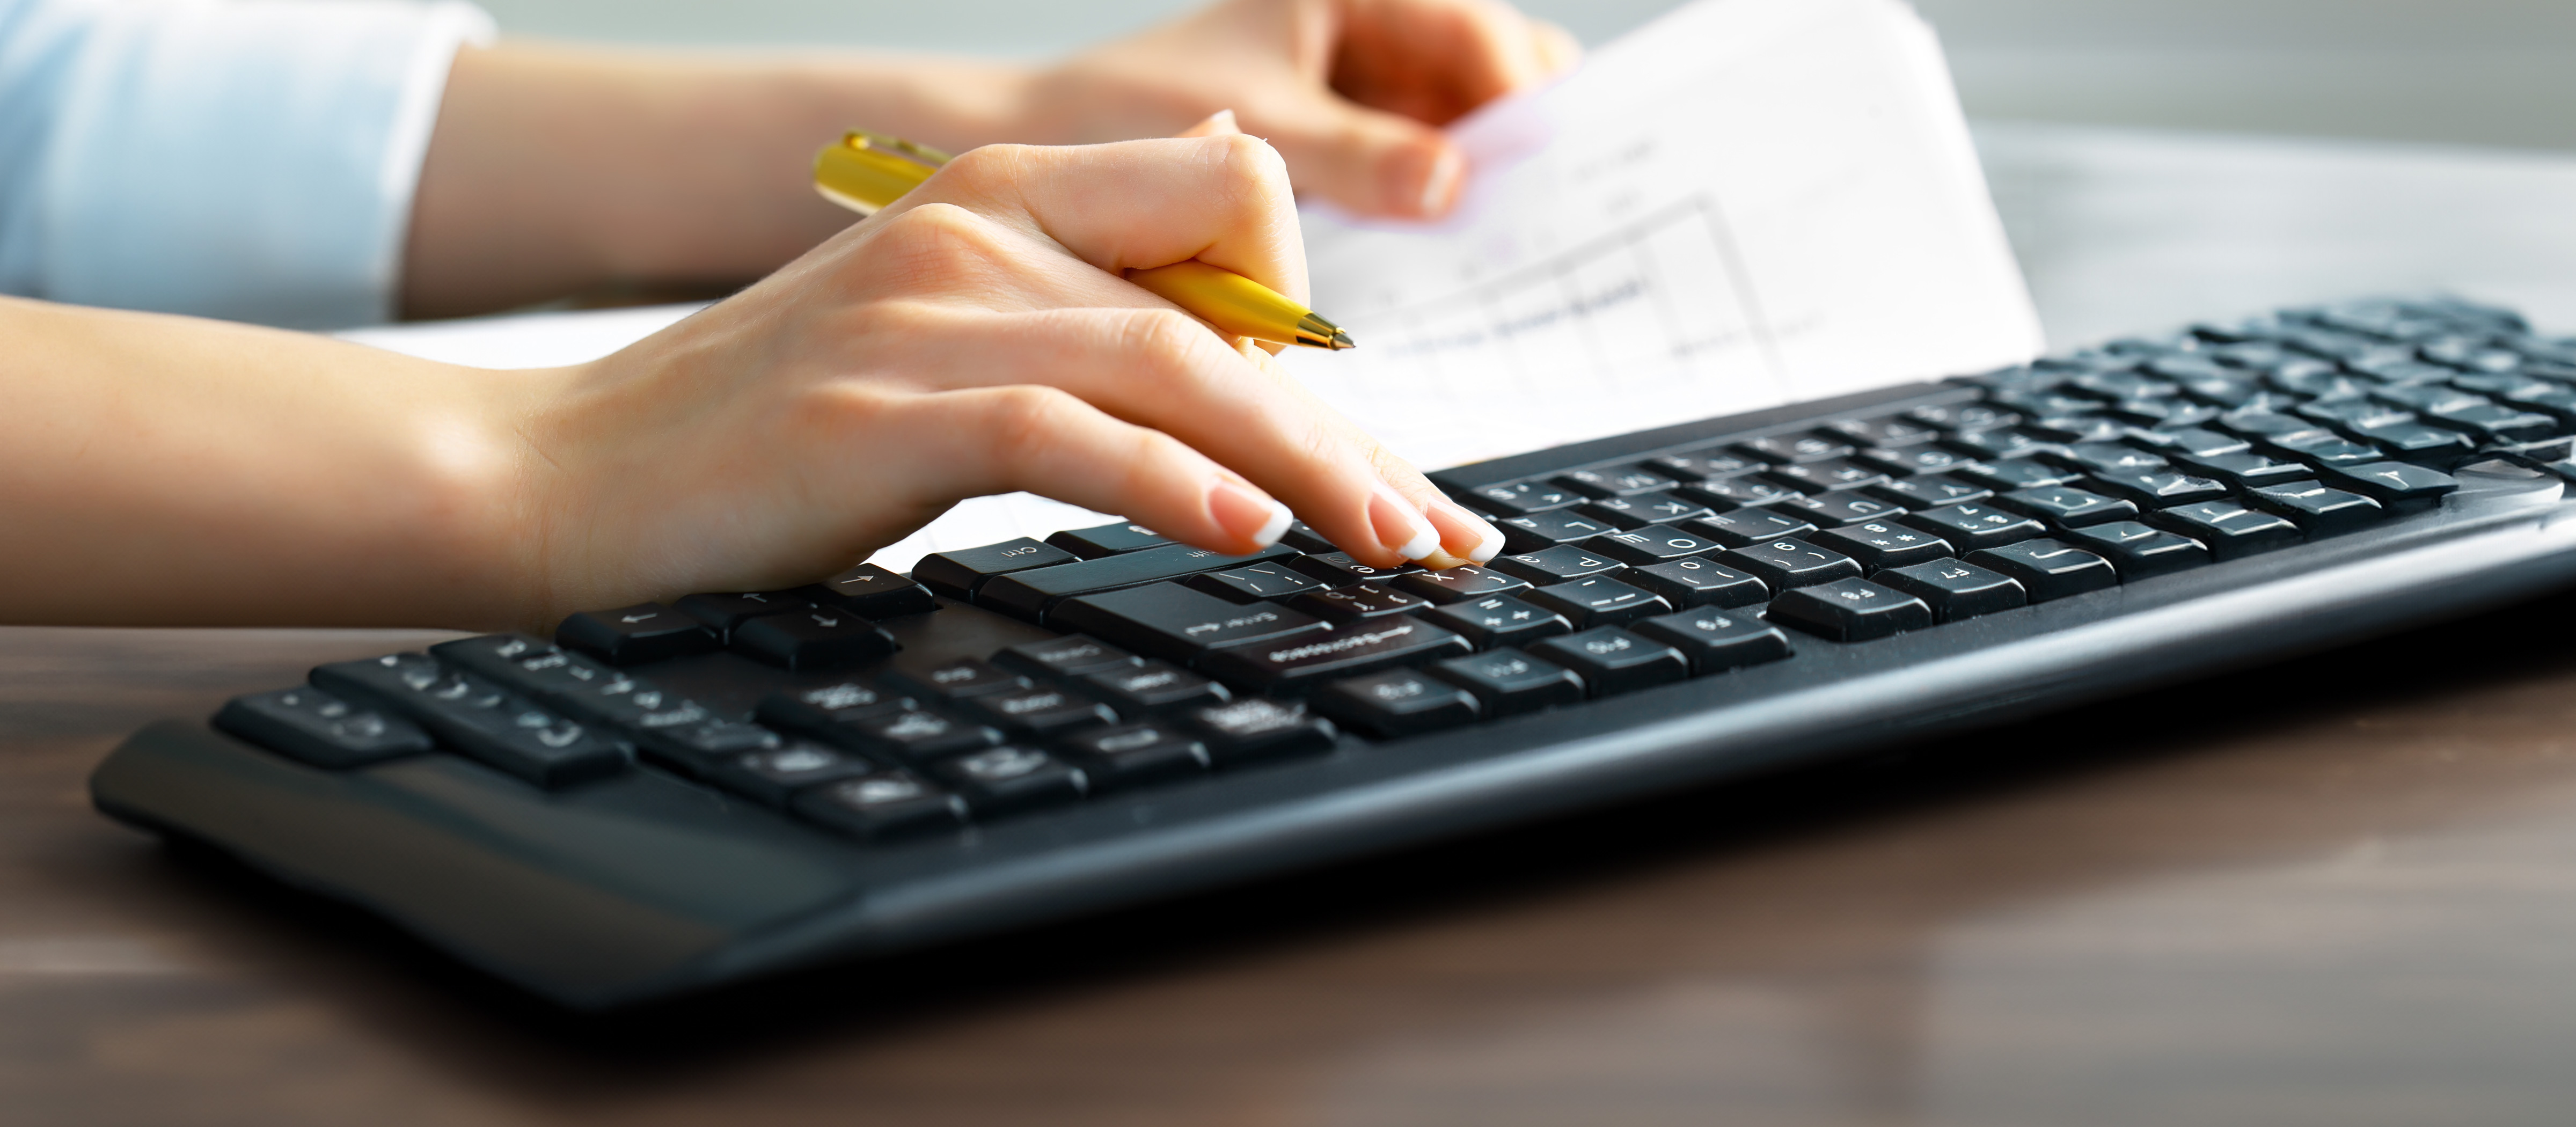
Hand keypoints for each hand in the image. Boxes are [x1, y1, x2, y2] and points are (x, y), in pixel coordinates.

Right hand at [517, 132, 1502, 620]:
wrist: (565, 473)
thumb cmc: (762, 428)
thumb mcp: (940, 327)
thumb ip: (1079, 290)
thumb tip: (1226, 247)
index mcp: (1000, 193)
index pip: (1230, 197)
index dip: (1311, 318)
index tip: (1355, 441)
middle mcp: (976, 229)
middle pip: (1231, 303)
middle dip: (1356, 429)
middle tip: (1436, 532)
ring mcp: (923, 314)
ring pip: (1174, 367)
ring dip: (1306, 465)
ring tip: (1386, 544)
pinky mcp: (878, 412)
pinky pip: (1061, 431)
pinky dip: (1162, 480)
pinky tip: (1237, 530)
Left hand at [1020, 0, 1579, 218]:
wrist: (1059, 144)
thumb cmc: (1132, 109)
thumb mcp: (1260, 130)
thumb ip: (1360, 156)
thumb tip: (1454, 187)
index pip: (1483, 37)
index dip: (1519, 104)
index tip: (1530, 176)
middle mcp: (1373, 25)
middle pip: (1497, 73)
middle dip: (1515, 137)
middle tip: (1525, 218)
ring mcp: (1369, 81)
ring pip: (1468, 122)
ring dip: (1480, 176)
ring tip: (1486, 244)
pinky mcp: (1352, 137)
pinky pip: (1424, 162)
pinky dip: (1437, 200)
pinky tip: (1439, 251)